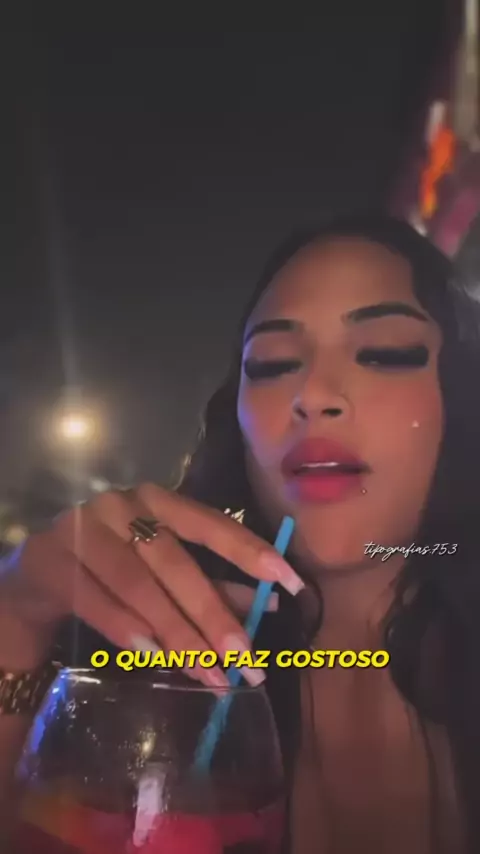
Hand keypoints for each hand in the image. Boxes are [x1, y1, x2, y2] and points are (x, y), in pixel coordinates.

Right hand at [0, 485, 302, 687]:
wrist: (37, 576)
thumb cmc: (111, 569)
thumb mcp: (163, 571)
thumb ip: (211, 583)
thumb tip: (269, 607)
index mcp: (156, 500)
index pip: (210, 523)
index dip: (250, 552)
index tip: (290, 583)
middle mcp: (120, 505)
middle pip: (175, 562)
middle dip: (214, 613)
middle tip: (246, 658)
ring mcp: (82, 529)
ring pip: (139, 586)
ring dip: (177, 633)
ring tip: (210, 673)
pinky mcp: (51, 561)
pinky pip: (97, 602)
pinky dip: (128, 631)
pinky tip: (154, 657)